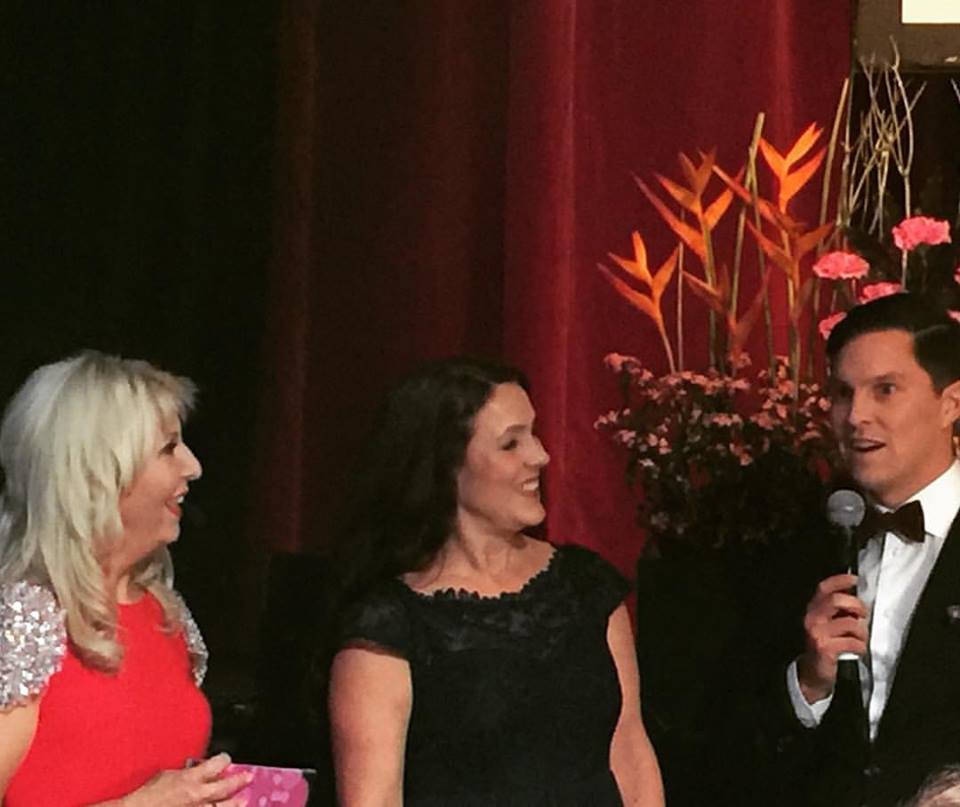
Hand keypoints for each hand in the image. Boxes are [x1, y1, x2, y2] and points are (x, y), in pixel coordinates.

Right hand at [118, 753, 252, 806]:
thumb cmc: (147, 795)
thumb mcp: (167, 775)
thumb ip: (185, 772)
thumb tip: (194, 770)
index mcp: (191, 778)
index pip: (217, 764)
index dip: (224, 760)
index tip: (226, 760)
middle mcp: (198, 795)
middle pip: (226, 787)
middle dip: (239, 781)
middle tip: (248, 777)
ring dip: (235, 803)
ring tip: (243, 800)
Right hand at [796, 573, 867, 703]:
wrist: (812, 674)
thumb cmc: (824, 646)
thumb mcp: (825, 625)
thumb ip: (836, 611)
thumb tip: (857, 599)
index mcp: (813, 610)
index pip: (824, 588)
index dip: (840, 581)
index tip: (855, 579)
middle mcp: (812, 619)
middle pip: (836, 601)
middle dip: (855, 605)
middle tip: (862, 613)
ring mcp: (817, 633)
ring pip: (849, 623)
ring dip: (862, 631)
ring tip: (860, 637)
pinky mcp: (825, 648)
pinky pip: (853, 642)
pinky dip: (861, 646)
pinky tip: (857, 649)